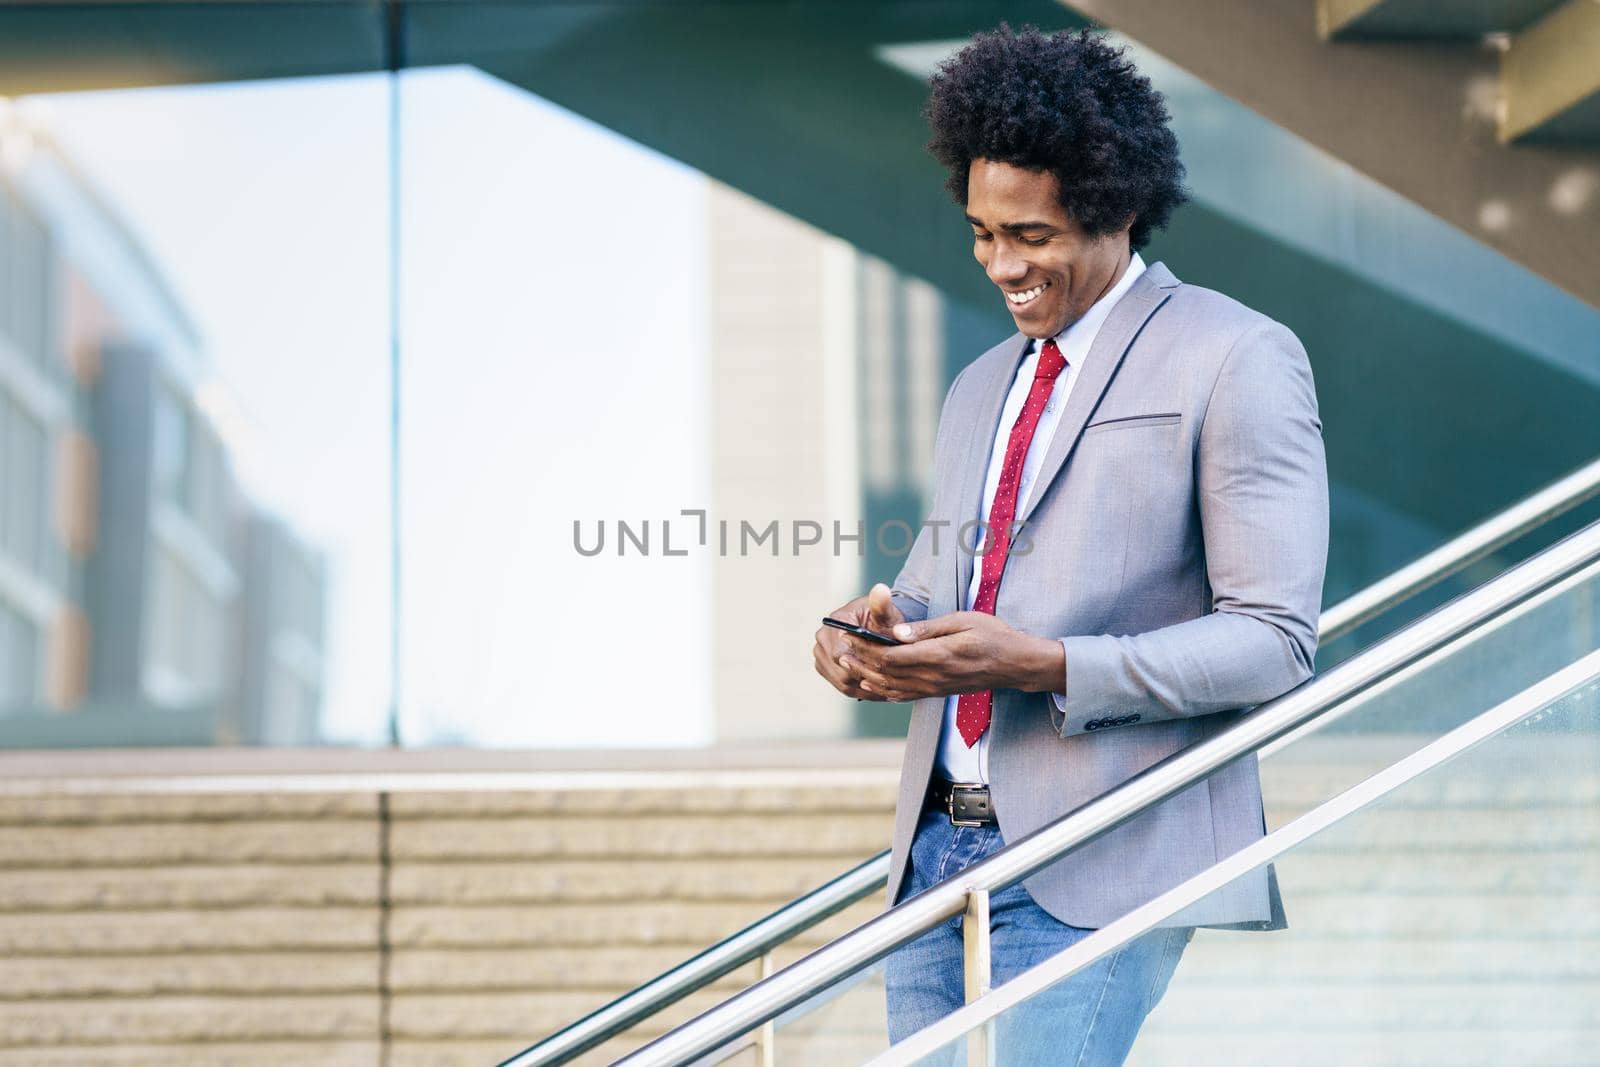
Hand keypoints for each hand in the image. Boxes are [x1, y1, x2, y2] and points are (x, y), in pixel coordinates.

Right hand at [813, 583, 905, 699]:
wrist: (877, 624)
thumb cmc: (885, 619)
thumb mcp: (887, 613)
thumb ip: (883, 606)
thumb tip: (881, 590)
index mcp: (834, 622)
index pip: (841, 654)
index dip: (862, 668)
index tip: (885, 676)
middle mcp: (822, 636)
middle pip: (840, 671)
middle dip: (865, 680)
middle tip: (889, 688)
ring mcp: (820, 653)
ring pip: (840, 681)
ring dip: (863, 689)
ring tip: (886, 693)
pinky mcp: (824, 665)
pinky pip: (840, 684)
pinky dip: (859, 690)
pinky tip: (878, 693)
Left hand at [843, 611, 1064, 702]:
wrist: (1014, 665)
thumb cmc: (992, 635)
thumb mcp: (962, 621)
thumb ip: (927, 629)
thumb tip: (896, 633)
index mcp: (938, 656)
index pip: (892, 655)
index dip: (867, 647)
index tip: (850, 635)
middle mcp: (933, 677)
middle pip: (887, 673)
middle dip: (861, 661)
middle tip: (840, 649)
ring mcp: (935, 688)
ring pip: (891, 687)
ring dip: (867, 676)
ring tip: (847, 665)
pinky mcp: (937, 693)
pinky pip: (904, 695)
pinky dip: (883, 691)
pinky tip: (870, 685)